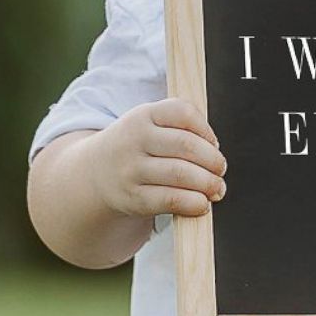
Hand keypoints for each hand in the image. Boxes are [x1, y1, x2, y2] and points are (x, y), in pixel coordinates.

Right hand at [88, 98, 227, 217]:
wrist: (94, 174)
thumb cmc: (137, 147)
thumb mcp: (149, 124)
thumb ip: (180, 127)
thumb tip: (215, 151)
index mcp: (144, 115)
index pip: (183, 112)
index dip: (206, 129)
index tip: (214, 143)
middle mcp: (135, 139)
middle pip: (186, 145)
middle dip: (212, 160)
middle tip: (220, 169)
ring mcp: (131, 169)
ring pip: (180, 173)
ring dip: (207, 183)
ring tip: (217, 188)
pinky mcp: (133, 197)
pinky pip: (170, 199)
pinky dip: (193, 203)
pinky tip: (202, 204)